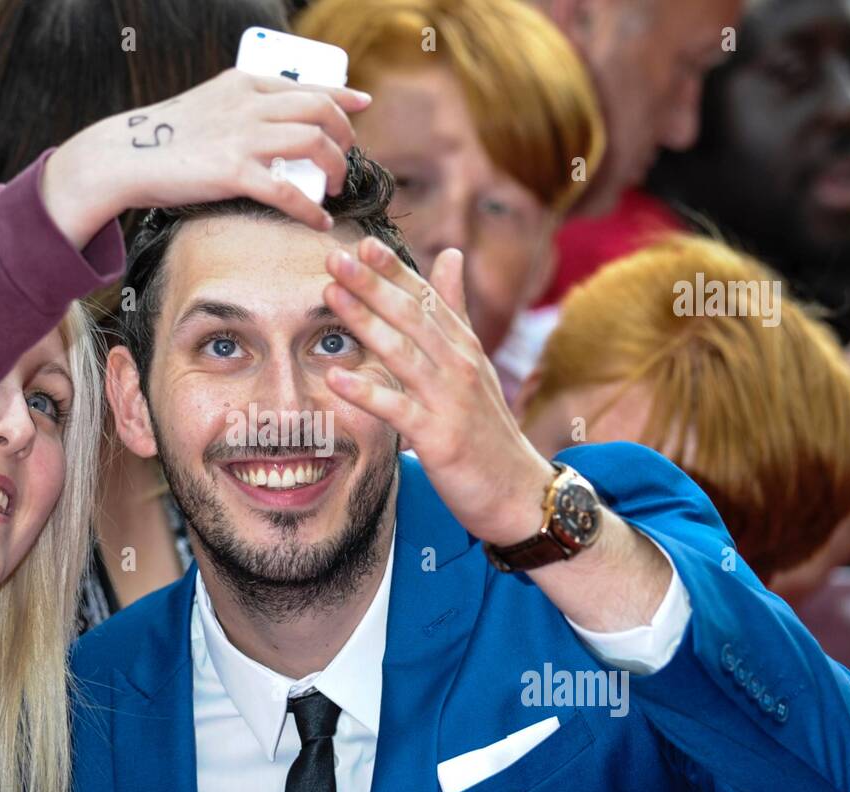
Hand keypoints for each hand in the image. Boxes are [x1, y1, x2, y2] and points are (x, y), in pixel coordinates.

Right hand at [44, 68, 371, 247]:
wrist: (124, 156)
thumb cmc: (166, 140)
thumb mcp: (209, 107)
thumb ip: (242, 110)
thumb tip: (276, 129)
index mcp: (243, 84)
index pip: (306, 84)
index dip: (340, 95)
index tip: (361, 103)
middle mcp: (249, 104)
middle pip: (321, 110)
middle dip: (344, 135)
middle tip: (344, 159)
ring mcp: (243, 137)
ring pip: (314, 143)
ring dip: (335, 168)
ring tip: (334, 187)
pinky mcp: (233, 171)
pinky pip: (289, 191)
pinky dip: (311, 209)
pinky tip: (319, 221)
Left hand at [321, 238, 555, 545]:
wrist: (518, 491)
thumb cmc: (488, 428)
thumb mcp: (474, 362)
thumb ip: (456, 309)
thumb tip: (449, 254)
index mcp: (463, 347)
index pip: (426, 297)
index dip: (394, 269)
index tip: (362, 242)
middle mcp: (459, 366)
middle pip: (412, 316)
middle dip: (372, 284)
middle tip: (333, 256)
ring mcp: (450, 401)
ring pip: (404, 353)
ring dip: (366, 322)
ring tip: (331, 296)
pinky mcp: (440, 438)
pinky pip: (399, 411)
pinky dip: (368, 393)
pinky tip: (337, 377)